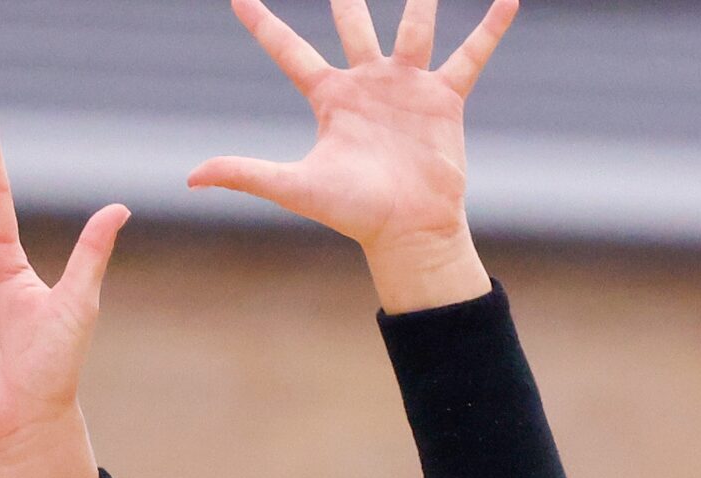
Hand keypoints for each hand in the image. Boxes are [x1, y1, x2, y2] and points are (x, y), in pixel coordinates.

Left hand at [189, 0, 519, 312]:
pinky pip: (470, 57)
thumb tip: (190, 177)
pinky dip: (490, 29)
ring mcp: (407, 87)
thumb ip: (246, 173)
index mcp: (330, 97)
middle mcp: (368, 83)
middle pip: (351, 22)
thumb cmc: (354, 214)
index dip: (262, 22)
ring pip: (413, 27)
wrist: (409, 231)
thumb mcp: (296, 187)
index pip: (287, 50)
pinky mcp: (444, 100)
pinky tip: (510, 0)